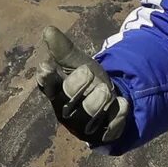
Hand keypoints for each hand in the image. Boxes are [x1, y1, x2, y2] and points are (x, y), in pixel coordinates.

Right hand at [38, 26, 130, 146]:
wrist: (111, 100)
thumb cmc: (88, 80)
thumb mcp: (78, 62)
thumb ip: (64, 50)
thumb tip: (48, 30)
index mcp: (56, 91)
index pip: (46, 86)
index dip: (46, 78)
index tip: (47, 67)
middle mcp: (66, 112)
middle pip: (68, 102)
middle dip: (79, 85)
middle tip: (88, 72)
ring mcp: (84, 126)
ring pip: (89, 117)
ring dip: (99, 100)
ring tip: (105, 90)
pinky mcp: (102, 136)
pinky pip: (111, 128)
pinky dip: (118, 115)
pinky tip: (122, 104)